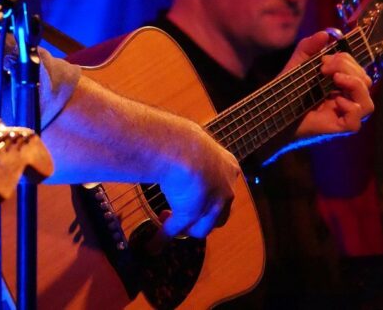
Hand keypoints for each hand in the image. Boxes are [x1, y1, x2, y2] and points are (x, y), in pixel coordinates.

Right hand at [160, 121, 239, 238]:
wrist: (181, 148)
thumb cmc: (185, 138)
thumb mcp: (192, 143)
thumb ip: (189, 151)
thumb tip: (173, 142)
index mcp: (228, 167)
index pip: (224, 189)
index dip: (209, 196)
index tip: (192, 193)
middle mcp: (225, 189)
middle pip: (217, 213)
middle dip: (199, 216)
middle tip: (181, 209)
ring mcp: (211, 205)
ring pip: (202, 226)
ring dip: (184, 228)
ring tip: (165, 222)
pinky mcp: (192, 215)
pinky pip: (176, 229)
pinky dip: (163, 238)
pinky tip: (153, 244)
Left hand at [288, 31, 374, 137]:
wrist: (273, 111)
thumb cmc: (288, 89)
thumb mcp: (297, 64)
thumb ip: (309, 47)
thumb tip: (325, 33)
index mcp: (343, 84)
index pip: (359, 69)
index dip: (346, 60)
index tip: (324, 59)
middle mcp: (348, 99)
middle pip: (366, 81)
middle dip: (348, 68)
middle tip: (324, 68)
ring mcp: (345, 115)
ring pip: (368, 103)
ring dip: (355, 85)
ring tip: (336, 80)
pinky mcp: (339, 128)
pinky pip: (356, 122)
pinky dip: (351, 109)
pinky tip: (336, 101)